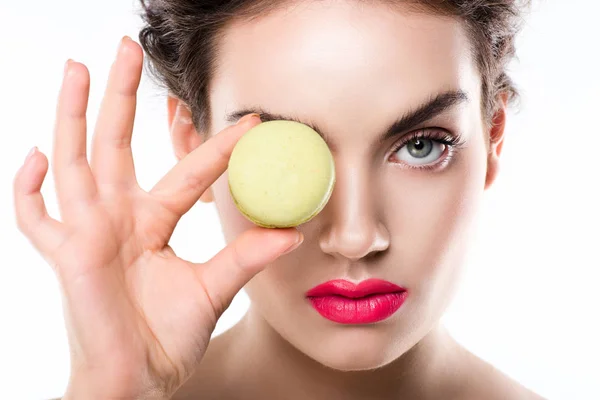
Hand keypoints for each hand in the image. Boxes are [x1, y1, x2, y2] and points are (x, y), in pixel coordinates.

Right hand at [13, 36, 302, 398]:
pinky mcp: (64, 254)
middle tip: (128, 49)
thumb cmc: (169, 336)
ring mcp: (87, 231)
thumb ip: (246, 257)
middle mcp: (119, 217)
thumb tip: (292, 233)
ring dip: (75, 114)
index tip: (246, 120)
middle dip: (121, 96)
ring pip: (76, 160)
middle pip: (117, 143)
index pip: (186, 173)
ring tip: (81, 66)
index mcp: (153, 221)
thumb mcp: (214, 288)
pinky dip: (28, 187)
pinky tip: (36, 152)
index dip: (214, 147)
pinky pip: (34, 217)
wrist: (139, 379)